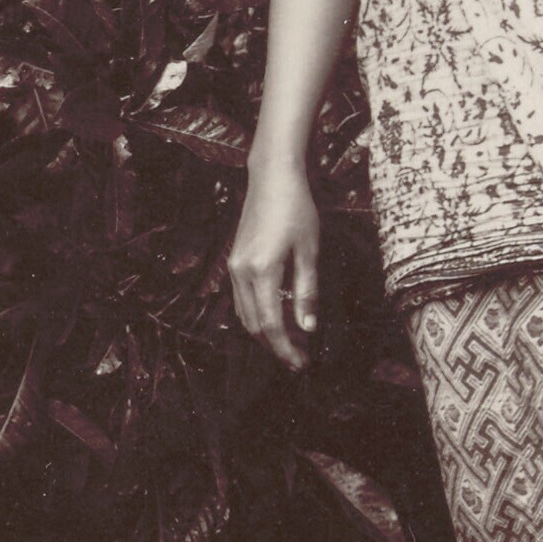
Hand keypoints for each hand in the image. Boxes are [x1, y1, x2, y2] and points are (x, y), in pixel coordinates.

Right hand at [227, 168, 321, 370]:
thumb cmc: (296, 209)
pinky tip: (278, 316)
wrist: (272, 178)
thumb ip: (307, 291)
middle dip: (276, 345)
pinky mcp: (234, 261)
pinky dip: (259, 314)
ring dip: (266, 332)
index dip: (286, 348)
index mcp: (261, 271)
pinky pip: (242, 299)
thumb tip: (308, 327)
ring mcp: (233, 267)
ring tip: (292, 341)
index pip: (271, 323)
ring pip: (245, 314)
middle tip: (300, 357)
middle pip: (254, 325)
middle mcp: (241, 272)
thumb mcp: (309, 251)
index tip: (302, 363)